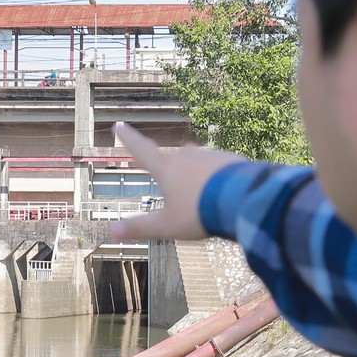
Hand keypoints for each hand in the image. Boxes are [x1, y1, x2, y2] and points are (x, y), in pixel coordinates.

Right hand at [109, 123, 241, 241]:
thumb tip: (112, 231)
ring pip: (197, 159)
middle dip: (169, 164)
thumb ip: (141, 227)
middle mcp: (187, 156)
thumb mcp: (167, 225)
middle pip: (173, 156)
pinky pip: (220, 166)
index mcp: (167, 168)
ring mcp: (211, 156)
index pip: (142, 150)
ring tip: (199, 189)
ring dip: (195, 171)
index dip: (129, 138)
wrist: (244, 200)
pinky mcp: (232, 161)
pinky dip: (217, 176)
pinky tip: (223, 190)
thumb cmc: (200, 213)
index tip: (119, 125)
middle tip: (166, 171)